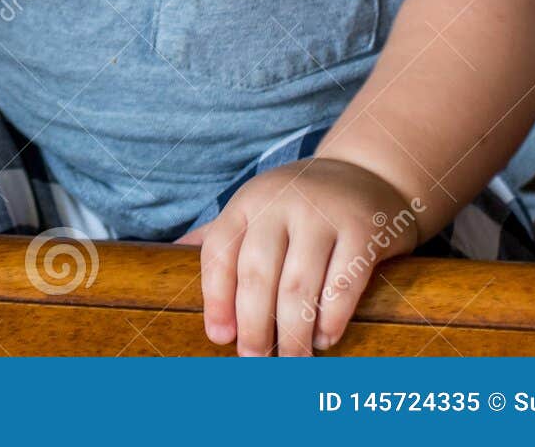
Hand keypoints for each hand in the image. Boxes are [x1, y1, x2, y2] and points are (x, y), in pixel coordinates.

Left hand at [174, 157, 417, 355]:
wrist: (368, 173)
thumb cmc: (300, 205)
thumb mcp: (257, 209)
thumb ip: (219, 235)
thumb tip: (165, 257)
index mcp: (248, 202)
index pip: (219, 252)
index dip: (215, 299)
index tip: (218, 338)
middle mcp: (280, 202)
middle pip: (257, 273)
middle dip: (253, 325)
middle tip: (254, 361)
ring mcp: (323, 214)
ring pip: (298, 284)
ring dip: (292, 332)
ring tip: (291, 362)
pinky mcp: (363, 228)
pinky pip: (343, 283)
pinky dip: (331, 318)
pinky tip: (324, 339)